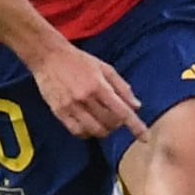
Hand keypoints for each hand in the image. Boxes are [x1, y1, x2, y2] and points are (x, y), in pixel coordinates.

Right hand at [27, 41, 147, 140]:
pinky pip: (77, 132)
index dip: (135, 126)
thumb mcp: (105, 68)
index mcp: (99, 86)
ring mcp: (71, 106)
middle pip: (110, 123)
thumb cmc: (79, 61)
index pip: (122, 111)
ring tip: (103, 122)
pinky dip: (87, 133)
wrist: (49, 56)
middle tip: (116, 117)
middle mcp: (85, 98)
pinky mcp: (59, 112)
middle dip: (117, 124)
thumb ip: (122, 87)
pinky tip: (89, 125)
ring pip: (95, 131)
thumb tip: (136, 106)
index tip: (145, 138)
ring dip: (104, 130)